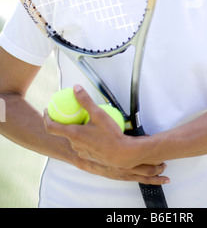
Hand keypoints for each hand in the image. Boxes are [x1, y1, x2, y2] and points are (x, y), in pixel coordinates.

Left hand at [44, 85, 169, 184]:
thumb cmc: (111, 135)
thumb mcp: (99, 114)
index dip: (46, 118)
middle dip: (65, 123)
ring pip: (75, 139)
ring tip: (85, 121)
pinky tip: (95, 132)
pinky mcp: (88, 156)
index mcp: (73, 134)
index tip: (47, 110)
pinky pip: (83, 145)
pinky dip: (85, 137)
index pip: (51, 127)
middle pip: (64, 132)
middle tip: (70, 113)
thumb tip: (75, 88)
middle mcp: (74, 144)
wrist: (122, 154)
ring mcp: (81, 152)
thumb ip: (85, 100)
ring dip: (76, 131)